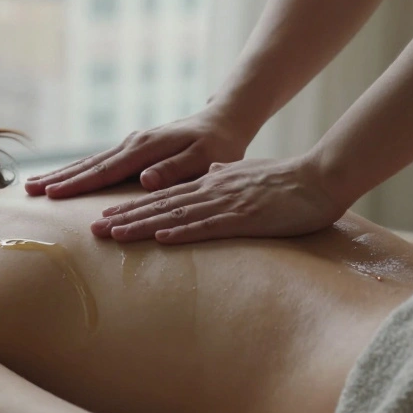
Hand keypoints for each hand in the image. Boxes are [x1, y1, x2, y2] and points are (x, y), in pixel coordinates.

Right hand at [24, 105, 253, 198]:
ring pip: (88, 161)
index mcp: (145, 148)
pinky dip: (76, 170)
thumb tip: (144, 180)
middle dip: (58, 178)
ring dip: (61, 174)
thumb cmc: (218, 145)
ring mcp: (129, 144)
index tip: (53, 195)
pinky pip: (98, 161)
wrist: (223, 121)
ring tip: (32, 185)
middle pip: (88, 164)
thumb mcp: (204, 158)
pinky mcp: (131, 148)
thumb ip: (174, 169)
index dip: (78, 184)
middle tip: (28, 190)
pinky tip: (62, 178)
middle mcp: (132, 143)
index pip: (106, 170)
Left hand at [90, 155, 345, 243]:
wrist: (320, 177)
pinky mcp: (245, 218)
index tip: (105, 218)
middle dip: (124, 219)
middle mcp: (211, 191)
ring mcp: (226, 204)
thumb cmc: (285, 181)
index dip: (131, 208)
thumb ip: (223, 175)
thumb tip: (209, 174)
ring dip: (143, 226)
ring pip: (176, 216)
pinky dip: (184, 232)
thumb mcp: (245, 174)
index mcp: (210, 183)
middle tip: (92, 231)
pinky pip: (209, 226)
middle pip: (159, 207)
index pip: (163, 197)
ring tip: (114, 235)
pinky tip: (162, 239)